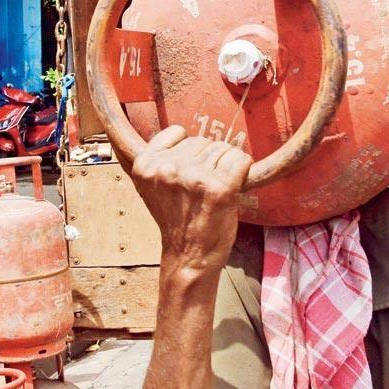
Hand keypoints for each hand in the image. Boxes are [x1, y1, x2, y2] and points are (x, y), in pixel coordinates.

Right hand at [127, 125, 251, 273]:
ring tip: (215, 191)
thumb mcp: (154, 187)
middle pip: (203, 141)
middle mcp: (168, 168)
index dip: (189, 151)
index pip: (178, 132)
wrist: (189, 257)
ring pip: (223, 148)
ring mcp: (194, 177)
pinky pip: (240, 159)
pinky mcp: (220, 187)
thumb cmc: (177, 221)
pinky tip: (232, 187)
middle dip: (209, 160)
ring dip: (226, 166)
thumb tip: (183, 132)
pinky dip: (242, 170)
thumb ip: (161, 160)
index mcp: (146, 165)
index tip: (188, 174)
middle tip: (202, 189)